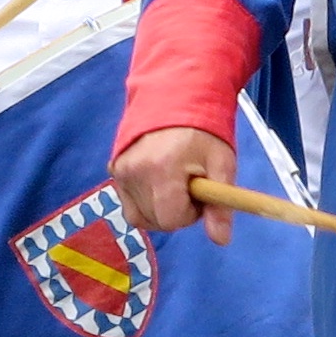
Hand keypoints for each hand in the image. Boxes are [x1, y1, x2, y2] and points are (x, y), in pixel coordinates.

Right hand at [114, 124, 233, 243]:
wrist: (177, 95)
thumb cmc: (204, 131)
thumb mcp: (221, 165)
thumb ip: (220, 205)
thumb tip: (221, 240)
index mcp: (161, 171)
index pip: (170, 220)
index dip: (189, 213)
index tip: (198, 193)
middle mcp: (134, 172)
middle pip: (153, 221)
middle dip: (174, 211)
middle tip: (188, 186)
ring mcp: (120, 170)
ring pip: (138, 215)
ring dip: (158, 208)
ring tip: (173, 182)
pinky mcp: (113, 168)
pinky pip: (127, 200)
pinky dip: (144, 198)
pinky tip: (158, 179)